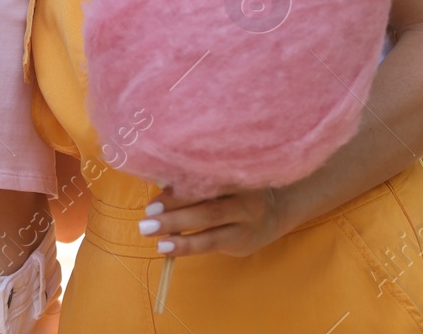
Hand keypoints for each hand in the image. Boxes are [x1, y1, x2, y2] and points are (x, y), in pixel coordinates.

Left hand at [135, 183, 291, 257]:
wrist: (275, 212)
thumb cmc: (234, 190)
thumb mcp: (222, 178)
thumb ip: (196, 179)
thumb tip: (158, 181)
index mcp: (236, 174)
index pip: (207, 179)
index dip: (180, 187)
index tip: (156, 192)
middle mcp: (246, 196)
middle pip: (209, 204)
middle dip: (175, 210)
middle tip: (147, 218)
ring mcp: (247, 220)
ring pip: (211, 225)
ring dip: (178, 230)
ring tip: (151, 234)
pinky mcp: (243, 241)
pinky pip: (212, 244)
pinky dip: (187, 246)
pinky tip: (167, 247)